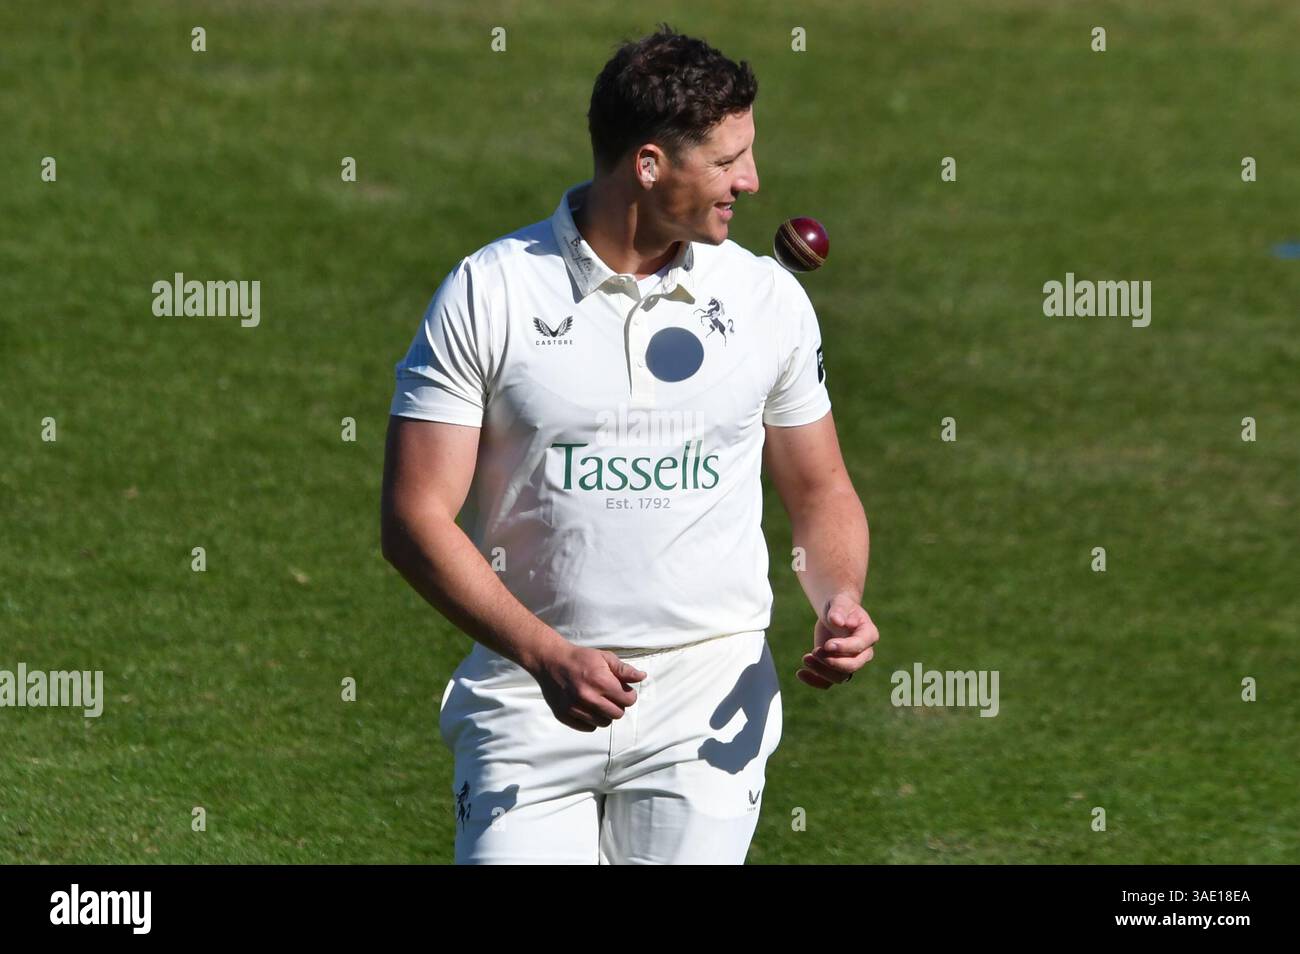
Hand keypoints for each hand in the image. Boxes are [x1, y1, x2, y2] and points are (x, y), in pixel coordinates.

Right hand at [530, 642, 645, 731]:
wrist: (550, 661)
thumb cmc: (581, 658)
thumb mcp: (605, 658)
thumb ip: (624, 670)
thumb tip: (642, 677)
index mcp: (600, 681)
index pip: (628, 700)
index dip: (629, 695)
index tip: (623, 690)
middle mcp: (588, 697)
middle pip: (617, 714)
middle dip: (618, 705)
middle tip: (610, 695)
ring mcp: (574, 708)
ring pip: (603, 723)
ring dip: (604, 714)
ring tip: (598, 700)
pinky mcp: (564, 715)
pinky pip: (588, 727)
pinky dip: (590, 720)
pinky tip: (587, 706)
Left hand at [797, 592, 879, 688]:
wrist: (834, 615)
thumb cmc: (839, 606)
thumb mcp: (838, 602)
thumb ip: (839, 610)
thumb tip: (838, 621)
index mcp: (868, 634)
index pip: (860, 646)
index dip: (844, 648)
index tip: (827, 645)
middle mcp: (864, 652)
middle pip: (853, 665)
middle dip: (833, 662)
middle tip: (815, 651)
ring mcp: (851, 663)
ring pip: (840, 677)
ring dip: (821, 671)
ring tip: (805, 658)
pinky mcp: (836, 669)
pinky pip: (828, 682)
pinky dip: (814, 681)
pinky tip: (800, 673)